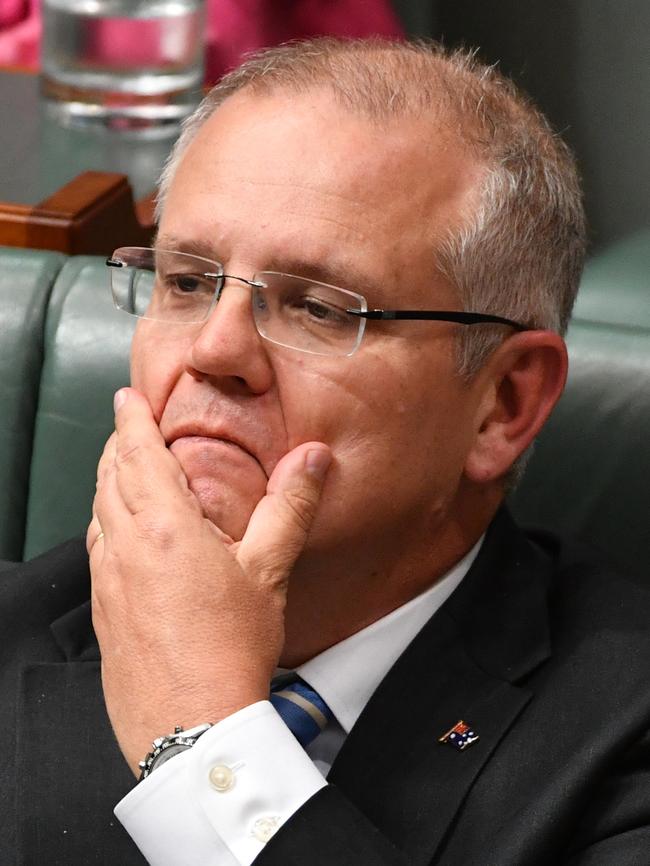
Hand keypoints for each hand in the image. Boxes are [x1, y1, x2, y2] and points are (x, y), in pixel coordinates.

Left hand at [87, 388, 330, 774]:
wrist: (192, 727)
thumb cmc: (229, 651)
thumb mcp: (269, 572)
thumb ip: (289, 506)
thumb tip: (312, 457)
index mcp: (163, 528)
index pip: (136, 453)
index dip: (130, 418)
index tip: (127, 396)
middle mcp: (125, 548)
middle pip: (109, 477)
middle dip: (117, 443)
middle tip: (130, 426)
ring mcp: (108, 581)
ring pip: (97, 511)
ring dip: (108, 481)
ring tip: (125, 472)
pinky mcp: (103, 611)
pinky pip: (96, 548)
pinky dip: (105, 522)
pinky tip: (122, 535)